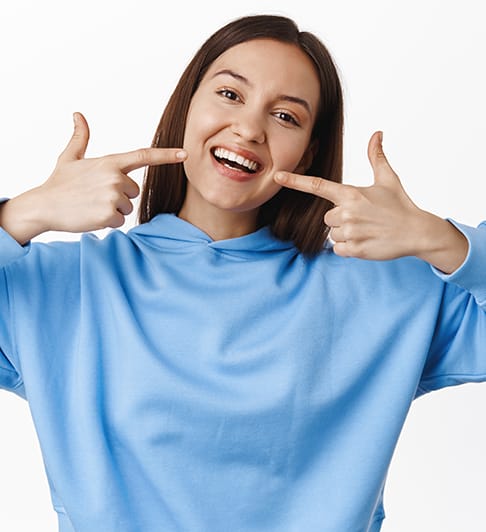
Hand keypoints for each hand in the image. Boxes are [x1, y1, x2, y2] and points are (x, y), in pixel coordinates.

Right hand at [35, 112, 186, 233]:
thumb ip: (80, 138)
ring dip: (113, 209)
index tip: (184, 154)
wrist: (43, 206)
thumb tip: (78, 115)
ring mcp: (113, 196)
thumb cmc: (59, 183)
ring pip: (127, 207)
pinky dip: (108, 221)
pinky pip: (120, 220)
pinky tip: (91, 215)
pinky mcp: (110, 214)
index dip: (166, 155)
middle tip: (95, 195)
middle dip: (119, 196)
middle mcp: (115, 177)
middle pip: (134, 191)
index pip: (143, 156)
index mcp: (110, 162)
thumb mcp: (69, 158)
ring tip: (91, 204)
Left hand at [274, 131, 426, 260]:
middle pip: (327, 218)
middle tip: (364, 219)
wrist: (417, 232)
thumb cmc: (400, 205)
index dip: (295, 181)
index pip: (317, 185)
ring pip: (332, 235)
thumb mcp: (388, 179)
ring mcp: (351, 232)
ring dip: (346, 234)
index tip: (277, 176)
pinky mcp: (355, 249)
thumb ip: (376, 156)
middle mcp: (347, 212)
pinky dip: (349, 248)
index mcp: (351, 193)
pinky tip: (366, 241)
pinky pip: (338, 249)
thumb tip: (377, 133)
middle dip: (342, 220)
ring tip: (367, 230)